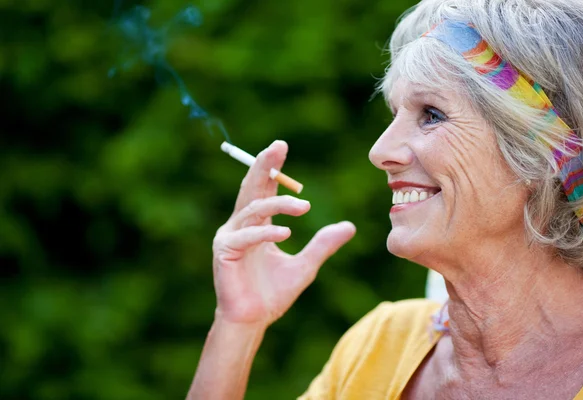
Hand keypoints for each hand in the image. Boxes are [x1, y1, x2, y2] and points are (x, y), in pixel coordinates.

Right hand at [212, 140, 355, 326]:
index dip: (272, 169)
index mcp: (257, 225)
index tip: (282, 148)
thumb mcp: (306, 265)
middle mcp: (241, 225)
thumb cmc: (274, 294)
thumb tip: (350, 226)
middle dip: (264, 166)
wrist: (253, 321)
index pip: (264, 190)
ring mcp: (230, 237)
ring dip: (278, 205)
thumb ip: (323, 244)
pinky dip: (266, 233)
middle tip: (278, 147)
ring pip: (253, 209)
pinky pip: (247, 236)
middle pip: (252, 188)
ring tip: (304, 207)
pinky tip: (285, 233)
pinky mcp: (224, 251)